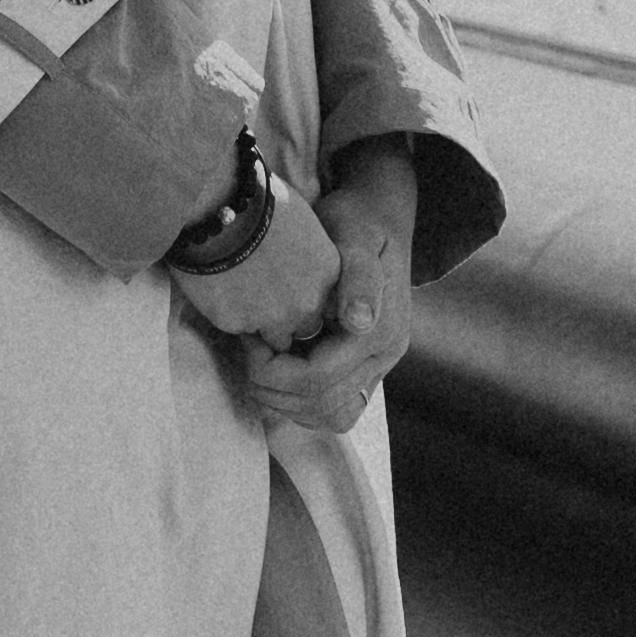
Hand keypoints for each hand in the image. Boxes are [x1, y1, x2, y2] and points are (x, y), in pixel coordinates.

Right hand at [165, 177, 339, 351]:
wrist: (222, 207)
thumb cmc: (263, 200)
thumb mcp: (304, 223)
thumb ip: (309, 255)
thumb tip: (297, 260)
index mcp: (328, 275)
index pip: (330, 306)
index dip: (310, 298)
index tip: (293, 286)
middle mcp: (306, 304)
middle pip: (304, 328)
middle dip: (289, 317)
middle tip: (264, 290)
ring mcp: (272, 319)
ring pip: (272, 337)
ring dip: (261, 321)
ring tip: (242, 291)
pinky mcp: (237, 324)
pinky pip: (237, 327)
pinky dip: (230, 311)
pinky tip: (220, 285)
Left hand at [239, 144, 420, 436]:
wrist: (377, 220)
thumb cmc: (356, 222)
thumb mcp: (355, 236)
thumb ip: (358, 276)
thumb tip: (359, 321)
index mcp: (380, 331)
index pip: (316, 379)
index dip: (271, 368)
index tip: (250, 335)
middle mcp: (385, 356)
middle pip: (320, 404)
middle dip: (273, 385)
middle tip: (250, 348)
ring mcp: (379, 367)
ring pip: (330, 417)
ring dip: (287, 400)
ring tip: (263, 360)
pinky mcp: (367, 371)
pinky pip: (337, 412)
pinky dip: (303, 402)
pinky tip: (283, 370)